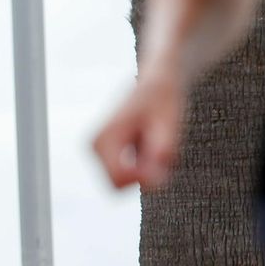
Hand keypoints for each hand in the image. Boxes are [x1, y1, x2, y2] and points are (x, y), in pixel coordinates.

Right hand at [92, 71, 184, 189]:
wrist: (158, 81)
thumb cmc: (163, 98)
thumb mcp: (169, 123)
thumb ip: (161, 152)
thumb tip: (154, 180)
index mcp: (105, 138)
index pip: (117, 179)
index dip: (143, 178)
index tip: (163, 164)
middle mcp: (95, 146)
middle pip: (117, 184)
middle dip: (143, 174)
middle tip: (163, 153)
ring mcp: (98, 150)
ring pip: (122, 180)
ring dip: (144, 169)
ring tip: (156, 143)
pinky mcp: (105, 153)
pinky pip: (124, 172)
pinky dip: (142, 164)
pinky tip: (150, 143)